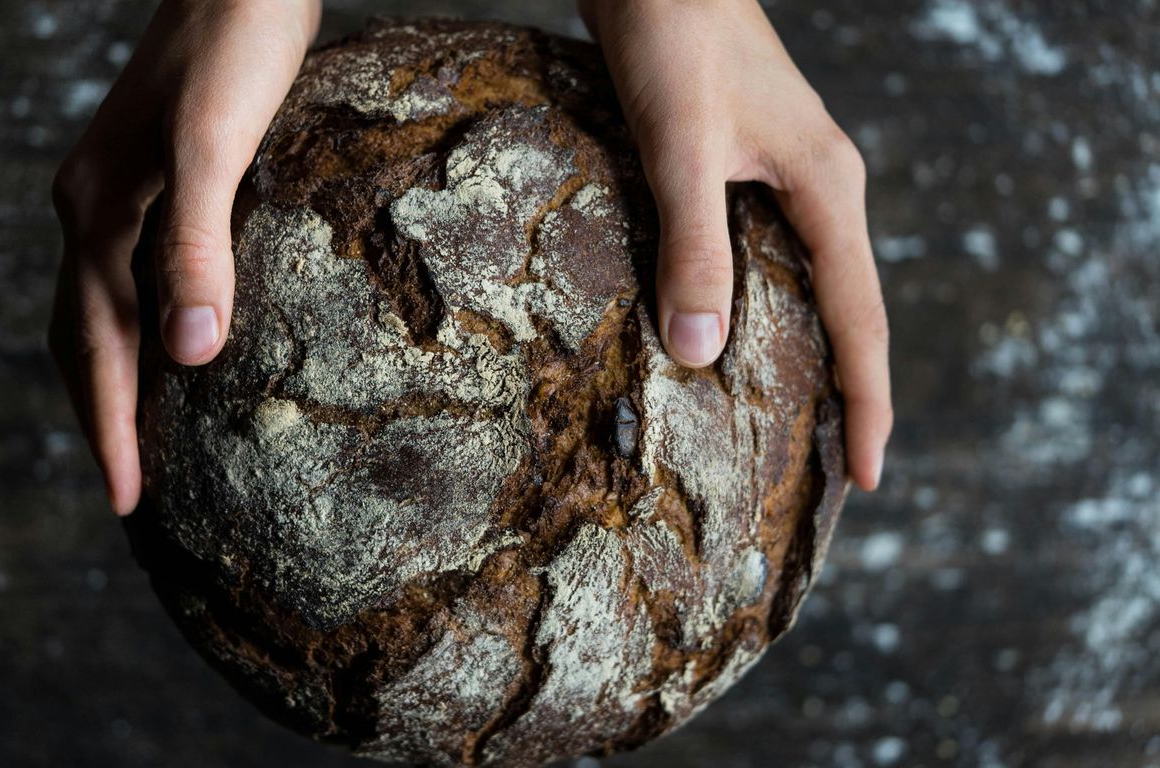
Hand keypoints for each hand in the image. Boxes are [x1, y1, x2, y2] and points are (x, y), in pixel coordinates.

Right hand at [49, 0, 320, 514]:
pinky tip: (182, 344)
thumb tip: (188, 354)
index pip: (94, 347)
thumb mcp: (215, 144)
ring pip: (103, 310)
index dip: (111, 428)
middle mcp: (92, 210)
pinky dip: (145, 328)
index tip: (127, 502)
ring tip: (144, 440)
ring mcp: (119, 195)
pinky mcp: (156, 182)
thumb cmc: (235, 47)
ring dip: (117, 379)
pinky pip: (134, 278)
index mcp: (97, 213)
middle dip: (102, 418)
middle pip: (82, 338)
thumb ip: (195, 242)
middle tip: (129, 493)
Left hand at [579, 0, 892, 489]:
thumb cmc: (676, 39)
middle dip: (847, 393)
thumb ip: (692, 245)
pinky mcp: (743, 169)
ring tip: (789, 426)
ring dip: (803, 354)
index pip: (862, 320)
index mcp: (826, 190)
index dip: (869, 403)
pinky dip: (757, 308)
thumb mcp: (681, 148)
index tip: (871, 479)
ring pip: (806, 287)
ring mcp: (783, 178)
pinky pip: (765, 258)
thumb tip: (700, 353)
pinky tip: (727, 337)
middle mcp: (818, 190)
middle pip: (847, 312)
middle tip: (835, 473)